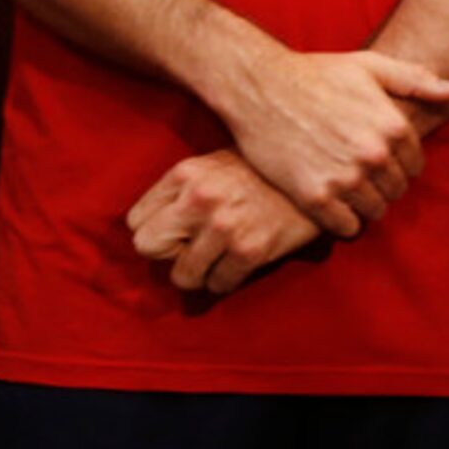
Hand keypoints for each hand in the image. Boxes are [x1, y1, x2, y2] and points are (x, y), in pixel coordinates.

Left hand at [126, 150, 320, 294]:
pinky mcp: (249, 250)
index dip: (155, 231)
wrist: (311, 175)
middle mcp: (198, 199)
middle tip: (190, 250)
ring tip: (216, 259)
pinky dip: (225, 280)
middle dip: (167, 254)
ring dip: (199, 273)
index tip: (174, 233)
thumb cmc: (258, 170)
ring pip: (182, 275)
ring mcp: (223, 226)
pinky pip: (218, 284)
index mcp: (184, 174)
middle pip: (147, 247)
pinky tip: (237, 264)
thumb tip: (151, 226)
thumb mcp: (211, 165)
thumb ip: (180, 190)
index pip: (137, 221)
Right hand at [215, 46, 448, 236]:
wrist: (259, 86)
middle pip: (396, 191)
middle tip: (355, 171)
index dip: (397, 163)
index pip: (415, 166)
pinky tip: (329, 202)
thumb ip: (415, 80)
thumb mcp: (368, 67)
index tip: (375, 156)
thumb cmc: (314, 73)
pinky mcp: (316, 197)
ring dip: (363, 204)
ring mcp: (345, 178)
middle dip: (381, 184)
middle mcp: (374, 155)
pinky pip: (346, 227)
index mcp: (392, 125)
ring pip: (374, 212)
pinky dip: (342, 220)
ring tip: (342, 186)